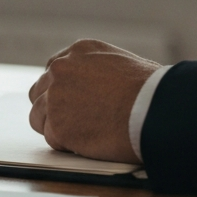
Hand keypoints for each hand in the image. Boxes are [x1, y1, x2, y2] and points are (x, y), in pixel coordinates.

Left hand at [28, 40, 160, 163]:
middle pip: (39, 92)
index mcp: (78, 51)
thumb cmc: (154, 92)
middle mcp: (60, 69)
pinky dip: (67, 145)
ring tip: (82, 135)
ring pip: (38, 117)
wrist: (158, 111)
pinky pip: (52, 139)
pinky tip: (89, 144)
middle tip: (71, 122)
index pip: (53, 69)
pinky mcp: (57, 125)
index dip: (60, 89)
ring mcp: (55, 96)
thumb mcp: (125, 64)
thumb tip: (96, 85)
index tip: (70, 101)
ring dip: (56, 127)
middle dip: (52, 108)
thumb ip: (100, 71)